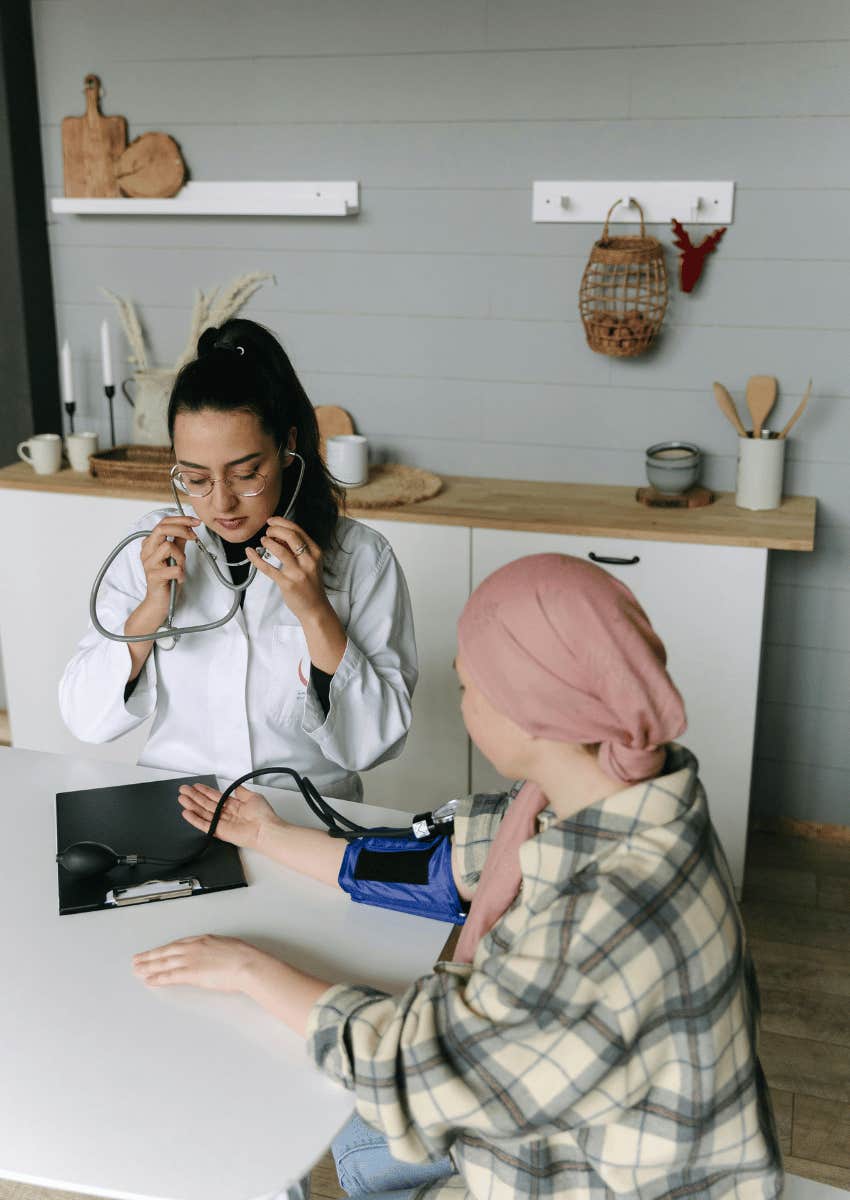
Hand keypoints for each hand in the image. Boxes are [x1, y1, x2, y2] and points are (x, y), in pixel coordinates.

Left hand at [133, 934, 261, 992]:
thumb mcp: (228, 946)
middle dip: (150, 956)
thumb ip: (215, 950)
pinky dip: (158, 978)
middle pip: (166, 952)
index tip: (155, 952)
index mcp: (202, 940)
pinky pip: (169, 976)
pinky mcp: (190, 973)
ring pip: (164, 963)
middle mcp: (193, 948)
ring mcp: (190, 960)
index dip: (164, 949)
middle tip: (137, 959)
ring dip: (149, 967)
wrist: (246, 964)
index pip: (177, 944)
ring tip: (137, 970)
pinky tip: (149, 981)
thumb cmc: (243, 956)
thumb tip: (214, 955)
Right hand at [138, 514, 200, 622]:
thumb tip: (188, 528)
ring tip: (181, 567)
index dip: (181, 519)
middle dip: (182, 529)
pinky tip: (179, 579)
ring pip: (168, 547)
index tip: (196, 522)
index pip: (163, 523)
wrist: (159, 602)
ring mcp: (148, 563)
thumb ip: (179, 542)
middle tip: (194, 537)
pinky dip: (181, 574)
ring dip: (181, 557)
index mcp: (150, 544)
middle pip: (162, 528)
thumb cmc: (167, 580)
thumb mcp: (176, 557)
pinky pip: (174, 568)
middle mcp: (146, 551)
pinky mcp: (153, 576)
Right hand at [178, 781, 284, 851]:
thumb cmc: (262, 815)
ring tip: (181, 798)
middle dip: (194, 796)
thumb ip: (242, 792)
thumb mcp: (253, 797)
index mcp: (233, 805)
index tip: (195, 786)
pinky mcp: (219, 831)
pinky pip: (204, 825)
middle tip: (183, 790)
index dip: (205, 791)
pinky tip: (186, 813)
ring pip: (203, 812)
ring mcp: (221, 822)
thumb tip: (236, 786)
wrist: (265, 829)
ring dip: (192, 805)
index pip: (215, 797)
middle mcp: (226, 813)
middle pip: (206, 803)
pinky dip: (195, 819)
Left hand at [245, 519, 329, 624]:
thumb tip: (279, 535)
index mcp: (316, 552)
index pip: (298, 530)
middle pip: (291, 536)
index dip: (282, 522)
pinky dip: (256, 558)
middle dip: (275, 529)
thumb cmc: (311, 585)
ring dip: (267, 542)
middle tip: (267, 531)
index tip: (271, 521)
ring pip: (279, 550)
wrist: (316, 608)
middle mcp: (308, 561)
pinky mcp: (286, 583)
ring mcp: (298, 572)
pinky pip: (267, 568)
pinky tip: (250, 552)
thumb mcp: (311, 563)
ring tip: (263, 541)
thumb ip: (298, 549)